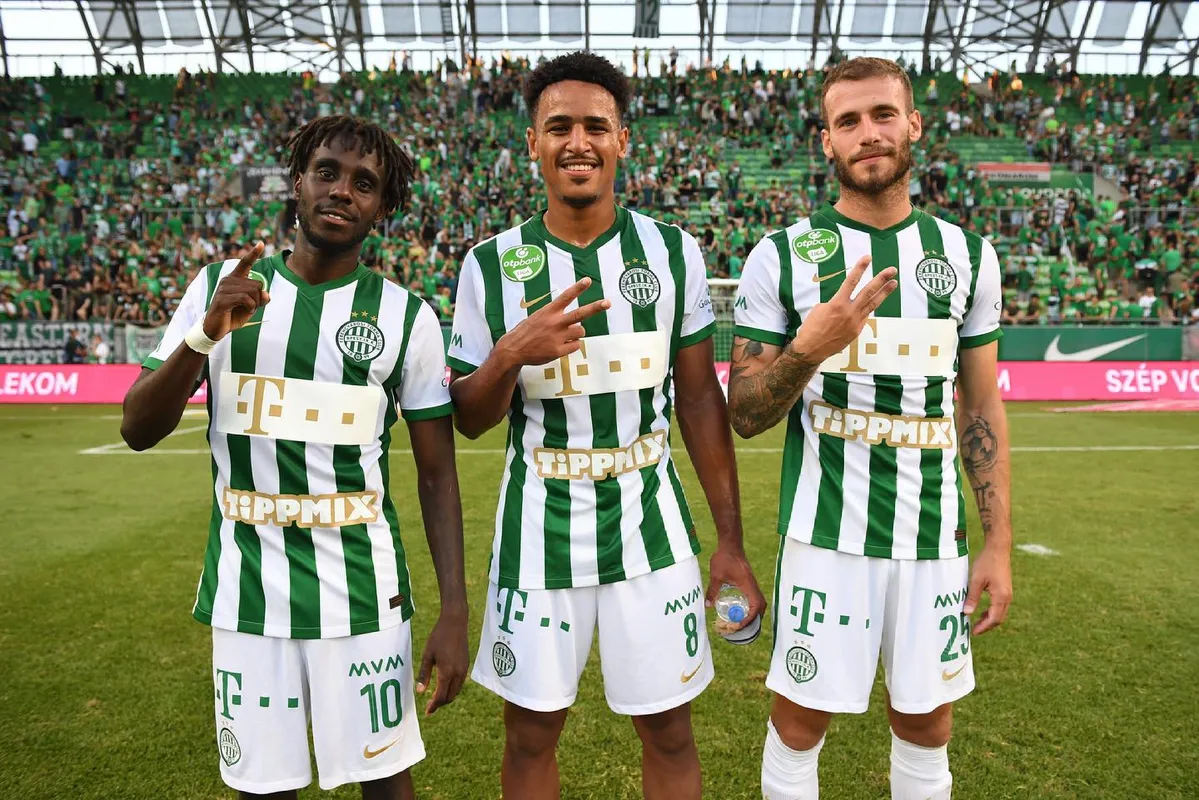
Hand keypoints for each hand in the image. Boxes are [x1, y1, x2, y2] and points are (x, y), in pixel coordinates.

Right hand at [202, 241, 268, 340]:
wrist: (216, 328)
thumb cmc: (233, 315)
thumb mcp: (251, 307)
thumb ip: (260, 299)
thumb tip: (267, 294)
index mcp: (235, 279)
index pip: (245, 263)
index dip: (253, 253)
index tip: (261, 243)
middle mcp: (228, 280)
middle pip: (258, 284)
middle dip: (259, 298)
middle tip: (251, 307)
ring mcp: (224, 288)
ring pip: (253, 291)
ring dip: (255, 304)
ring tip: (246, 309)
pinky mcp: (222, 299)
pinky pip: (246, 299)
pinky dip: (251, 307)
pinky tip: (245, 311)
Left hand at [415, 607, 468, 715]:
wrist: (455, 623)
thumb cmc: (438, 637)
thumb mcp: (427, 655)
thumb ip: (424, 674)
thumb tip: (420, 692)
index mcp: (446, 672)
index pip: (440, 696)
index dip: (433, 706)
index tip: (427, 712)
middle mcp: (457, 674)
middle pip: (450, 697)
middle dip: (440, 703)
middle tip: (429, 706)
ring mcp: (464, 669)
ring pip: (456, 691)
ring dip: (447, 697)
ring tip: (436, 697)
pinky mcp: (466, 665)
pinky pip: (460, 683)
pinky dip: (452, 689)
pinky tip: (444, 685)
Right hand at [496, 277, 610, 367]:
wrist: (513, 349)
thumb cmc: (527, 332)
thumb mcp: (538, 317)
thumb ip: (555, 316)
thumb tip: (577, 321)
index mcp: (549, 311)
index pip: (566, 297)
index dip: (578, 288)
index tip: (588, 280)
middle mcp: (555, 322)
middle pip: (580, 313)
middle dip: (595, 307)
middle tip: (608, 302)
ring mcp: (557, 337)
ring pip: (580, 330)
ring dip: (576, 332)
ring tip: (564, 335)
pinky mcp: (558, 350)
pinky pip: (576, 345)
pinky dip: (572, 344)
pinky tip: (561, 345)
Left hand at [705, 545, 765, 633]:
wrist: (731, 544)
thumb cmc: (724, 558)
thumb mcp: (716, 576)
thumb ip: (713, 591)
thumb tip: (708, 606)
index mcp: (748, 586)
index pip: (755, 606)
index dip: (749, 618)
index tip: (740, 625)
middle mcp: (753, 585)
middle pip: (760, 606)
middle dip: (754, 618)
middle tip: (742, 626)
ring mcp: (752, 583)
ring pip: (759, 601)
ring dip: (754, 612)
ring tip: (743, 620)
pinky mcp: (749, 580)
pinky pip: (754, 596)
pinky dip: (751, 604)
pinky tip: (741, 607)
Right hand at [792, 255, 897, 363]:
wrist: (811, 349)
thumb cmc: (811, 327)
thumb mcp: (819, 309)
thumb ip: (834, 303)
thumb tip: (842, 303)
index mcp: (837, 303)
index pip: (851, 281)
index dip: (860, 268)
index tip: (868, 258)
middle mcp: (849, 312)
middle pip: (868, 292)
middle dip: (881, 279)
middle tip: (892, 270)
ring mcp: (855, 322)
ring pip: (873, 304)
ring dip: (884, 293)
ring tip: (894, 283)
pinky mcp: (856, 331)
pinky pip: (864, 316)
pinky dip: (867, 309)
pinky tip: (872, 303)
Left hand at [965, 544, 1011, 635]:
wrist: (998, 548)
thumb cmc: (986, 562)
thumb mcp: (976, 580)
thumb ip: (972, 597)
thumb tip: (967, 613)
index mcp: (1001, 597)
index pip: (994, 619)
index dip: (983, 627)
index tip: (973, 632)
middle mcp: (1007, 597)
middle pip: (999, 618)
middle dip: (986, 626)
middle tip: (974, 630)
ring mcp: (1008, 593)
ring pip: (1000, 613)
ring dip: (989, 619)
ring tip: (976, 622)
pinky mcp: (1006, 589)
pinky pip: (1000, 606)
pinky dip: (992, 612)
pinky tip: (982, 611)